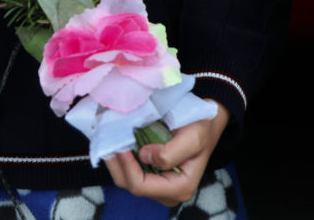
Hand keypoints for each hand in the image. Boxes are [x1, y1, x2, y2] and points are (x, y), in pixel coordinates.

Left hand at [104, 103, 229, 206]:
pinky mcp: (151, 172)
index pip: (141, 186)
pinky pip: (130, 169)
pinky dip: (121, 156)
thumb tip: (144, 156)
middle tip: (107, 140)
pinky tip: (116, 141)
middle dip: (116, 164)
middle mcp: (166, 191)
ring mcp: (157, 183)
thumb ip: (170, 153)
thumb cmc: (202, 129)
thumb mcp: (193, 138)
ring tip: (108, 139)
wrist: (207, 122)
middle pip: (130, 185)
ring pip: (126, 178)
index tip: (119, 144)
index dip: (127, 167)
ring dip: (116, 160)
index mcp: (179, 188)